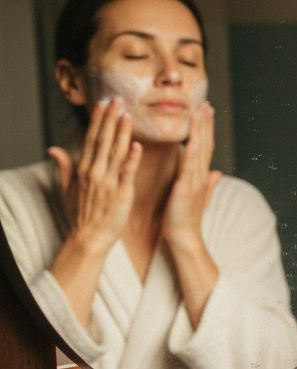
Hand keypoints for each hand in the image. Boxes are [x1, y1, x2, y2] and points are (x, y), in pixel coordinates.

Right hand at [48, 97, 141, 255]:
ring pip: (115, 152)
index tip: (103, 103)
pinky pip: (126, 173)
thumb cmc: (83, 213)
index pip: (92, 138)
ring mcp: (107, 182)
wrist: (90, 236)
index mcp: (84, 169)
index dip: (98, 120)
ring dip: (122, 132)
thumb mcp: (68, 188)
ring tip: (128, 115)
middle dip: (110, 119)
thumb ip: (64, 166)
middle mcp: (95, 172)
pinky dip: (131, 159)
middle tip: (118, 98)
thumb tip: (53, 149)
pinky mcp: (121, 194)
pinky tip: (136, 145)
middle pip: (103, 140)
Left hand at [163, 102, 221, 250]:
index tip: (206, 111)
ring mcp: (196, 181)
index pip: (205, 147)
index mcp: (200, 176)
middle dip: (206, 123)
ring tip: (200, 112)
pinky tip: (191, 137)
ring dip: (200, 130)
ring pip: (200, 150)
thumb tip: (217, 173)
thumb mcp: (195, 196)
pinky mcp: (187, 188)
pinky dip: (191, 150)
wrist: (184, 237)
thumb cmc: (184, 218)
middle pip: (206, 143)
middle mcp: (201, 176)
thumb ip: (207, 183)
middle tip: (206, 103)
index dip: (206, 129)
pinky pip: (189, 165)